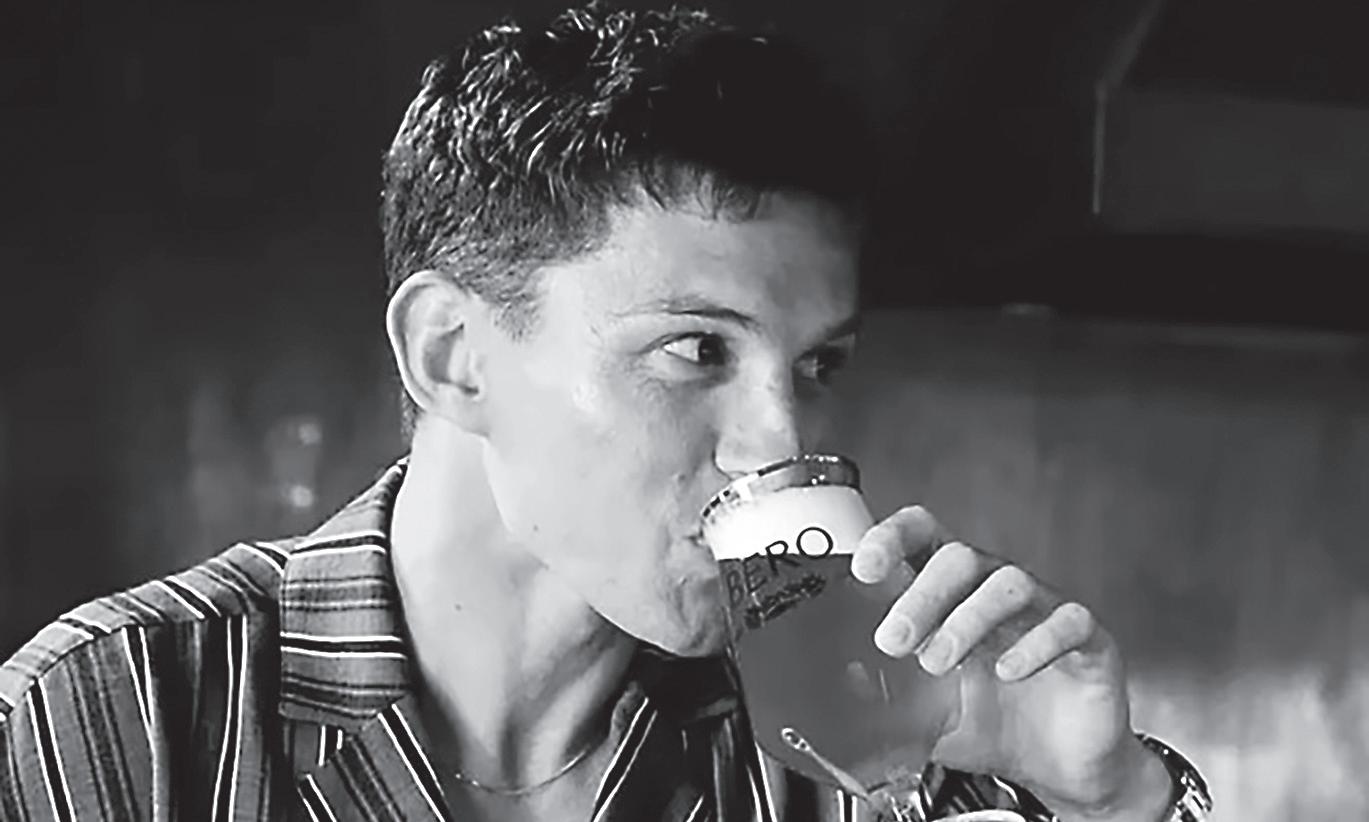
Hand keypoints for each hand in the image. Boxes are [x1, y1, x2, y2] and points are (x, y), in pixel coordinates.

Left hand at [851, 506, 1173, 820]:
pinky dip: (1035, 643)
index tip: (865, 569)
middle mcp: (997, 591)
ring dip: (967, 619)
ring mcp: (1046, 611)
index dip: (893, 539)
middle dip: (921, 594)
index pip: (924, 538)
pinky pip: (1067, 622)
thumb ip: (889, 695)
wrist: (1060, 770)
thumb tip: (842, 680)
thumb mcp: (927, 713)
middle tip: (894, 639)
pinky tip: (1007, 672)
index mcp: (954, 594)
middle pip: (960, 557)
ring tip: (939, 661)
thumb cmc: (993, 726)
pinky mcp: (1090, 641)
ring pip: (1008, 584)